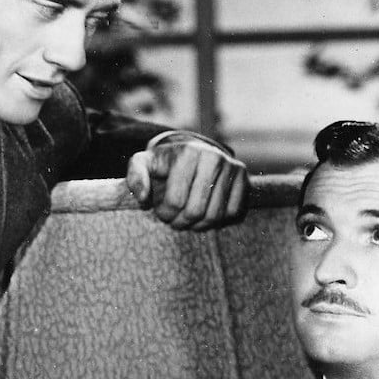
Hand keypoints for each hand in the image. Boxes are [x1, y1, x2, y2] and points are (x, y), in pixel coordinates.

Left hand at [126, 134, 249, 230]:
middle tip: (173, 221)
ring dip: (197, 226)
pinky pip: (232, 213)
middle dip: (180, 223)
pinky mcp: (243, 178)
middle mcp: (213, 157)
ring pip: (214, 216)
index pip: (176, 201)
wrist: (192, 152)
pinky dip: (216, 221)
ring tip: (186, 221)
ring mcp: (231, 167)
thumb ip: (135, 177)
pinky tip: (203, 215)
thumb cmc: (164, 163)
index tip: (160, 212)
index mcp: (187, 153)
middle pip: (196, 211)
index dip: (165, 214)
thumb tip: (143, 198)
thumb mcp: (143, 163)